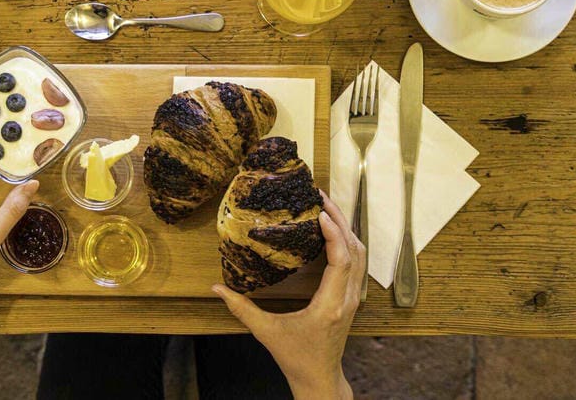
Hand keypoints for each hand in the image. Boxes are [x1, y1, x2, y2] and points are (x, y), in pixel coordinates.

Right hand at [212, 192, 363, 399]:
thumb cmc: (295, 356)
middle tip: (322, 198)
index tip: (320, 214)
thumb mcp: (265, 331)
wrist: (319, 378)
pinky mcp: (351, 298)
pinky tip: (334, 231)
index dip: (333, 234)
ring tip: (328, 207)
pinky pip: (357, 264)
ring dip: (347, 229)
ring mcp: (352, 298)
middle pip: (355, 251)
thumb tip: (215, 288)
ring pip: (360, 255)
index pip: (341, 260)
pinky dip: (348, 242)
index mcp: (329, 305)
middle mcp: (346, 299)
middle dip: (341, 221)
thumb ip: (240, 308)